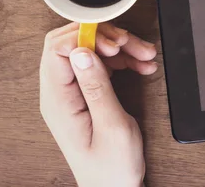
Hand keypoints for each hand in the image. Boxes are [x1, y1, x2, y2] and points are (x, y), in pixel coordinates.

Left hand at [39, 22, 157, 186]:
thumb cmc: (112, 166)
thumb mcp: (111, 126)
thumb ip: (96, 86)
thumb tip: (81, 51)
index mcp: (59, 101)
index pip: (58, 50)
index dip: (87, 38)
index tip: (116, 44)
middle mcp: (60, 94)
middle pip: (73, 44)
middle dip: (105, 37)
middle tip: (132, 44)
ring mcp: (73, 93)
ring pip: (91, 51)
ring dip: (121, 49)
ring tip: (146, 56)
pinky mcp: (86, 93)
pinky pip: (101, 65)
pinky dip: (123, 61)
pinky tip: (142, 65)